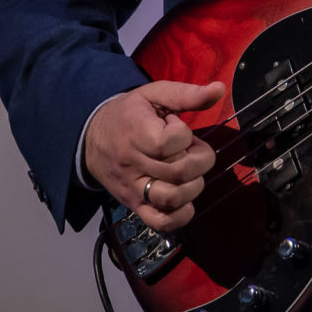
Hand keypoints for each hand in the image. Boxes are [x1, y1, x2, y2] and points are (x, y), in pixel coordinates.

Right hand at [84, 78, 223, 230]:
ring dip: (193, 186)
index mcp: (135, 131)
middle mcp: (132, 163)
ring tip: (189, 171)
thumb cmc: (129, 115)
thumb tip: (220, 89)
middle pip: (178, 172)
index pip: (170, 142)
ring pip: (172, 198)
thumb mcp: (153, 95)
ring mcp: (132, 188)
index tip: (176, 127)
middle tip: (192, 150)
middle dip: (200, 160)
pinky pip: (159, 222)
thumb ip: (187, 94)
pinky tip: (185, 199)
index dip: (184, 135)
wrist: (91, 139)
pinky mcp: (134, 205)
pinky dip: (180, 216)